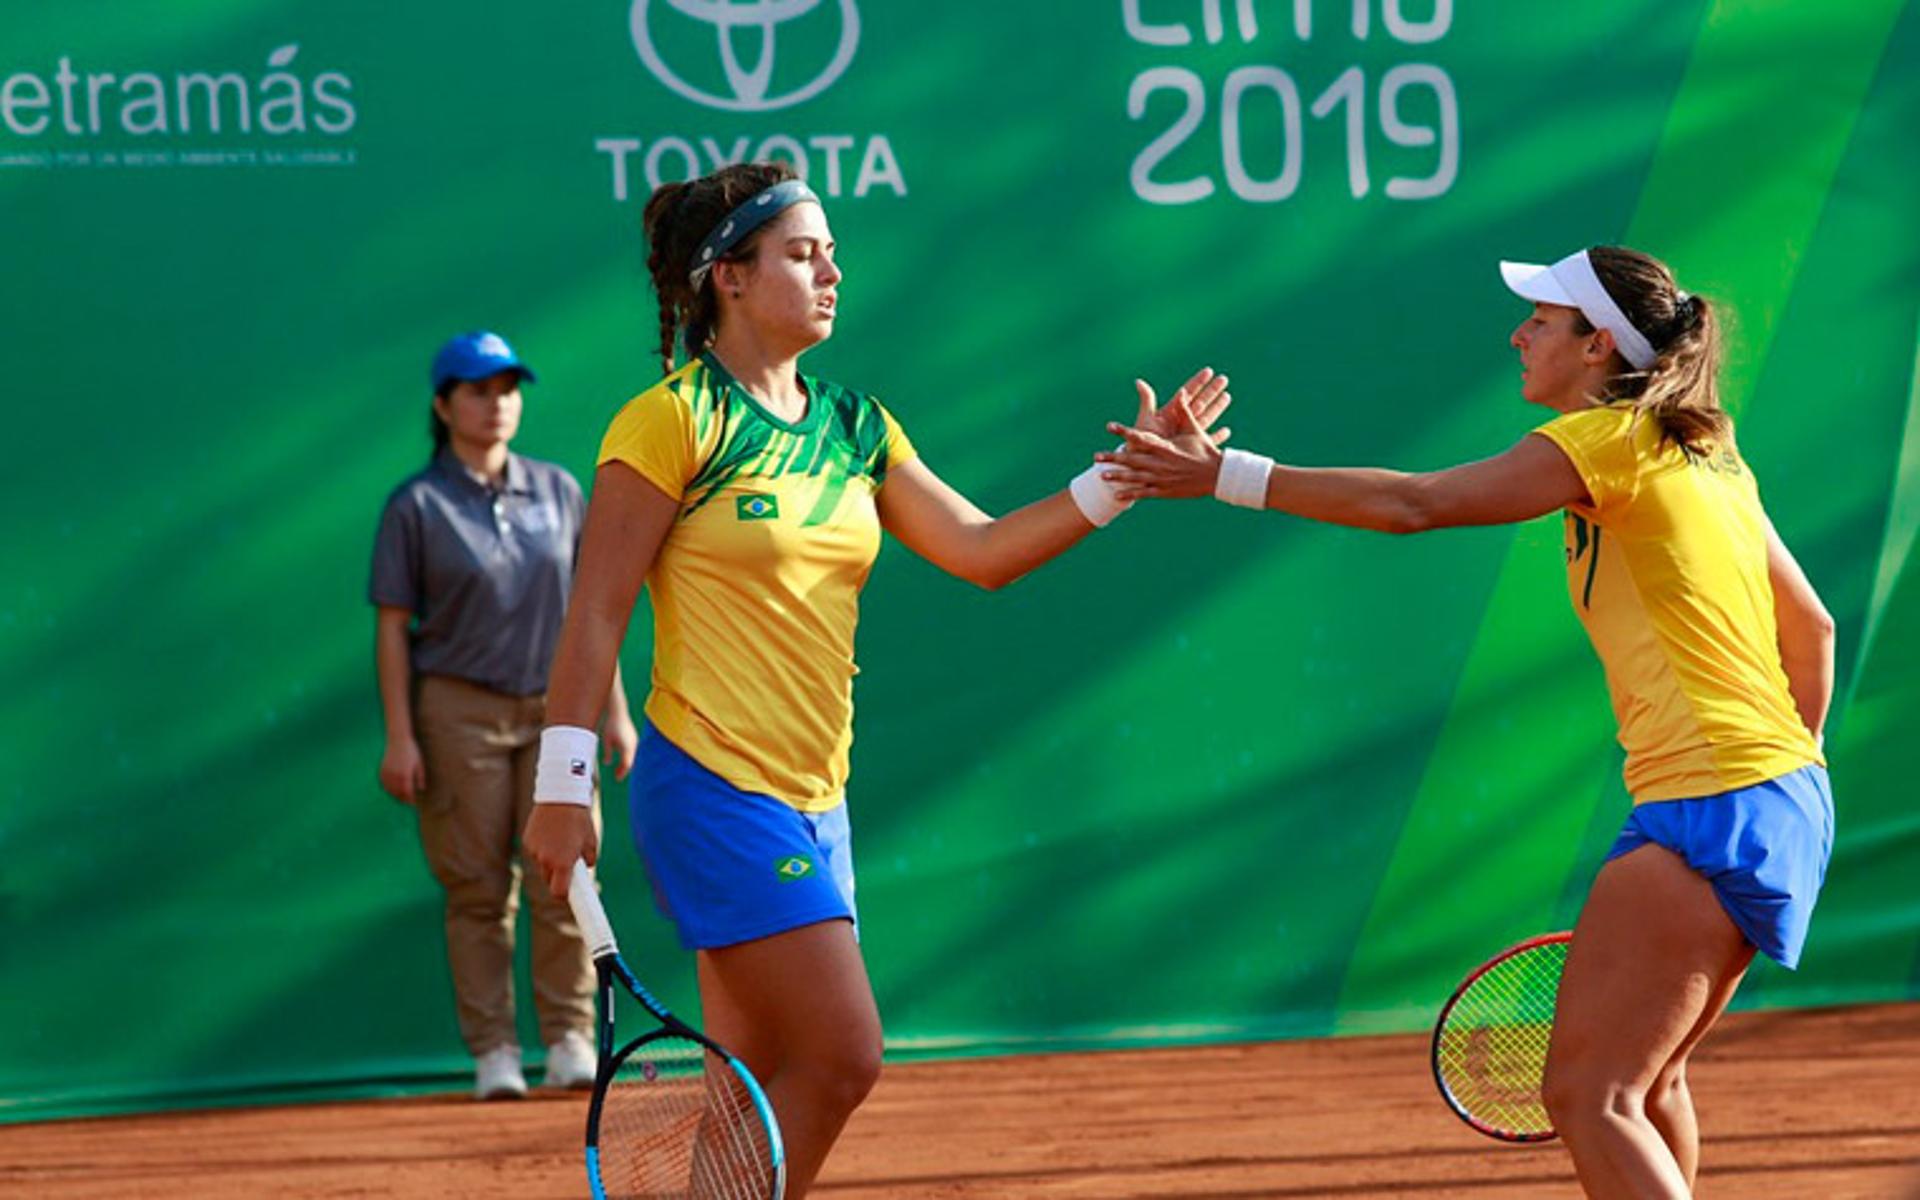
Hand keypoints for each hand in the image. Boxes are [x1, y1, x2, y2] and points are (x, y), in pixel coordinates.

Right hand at [378, 736, 426, 804]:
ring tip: (402, 798)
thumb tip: (421, 789)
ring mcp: (387, 774)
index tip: (414, 803)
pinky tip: (393, 790)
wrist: (398, 740)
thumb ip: (420, 777)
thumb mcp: (419, 764)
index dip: (410, 800)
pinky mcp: (382, 771)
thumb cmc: (412, 751)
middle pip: (398, 793)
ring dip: (396, 795)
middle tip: (409, 802)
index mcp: (405, 775)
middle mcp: (394, 776)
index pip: (407, 793)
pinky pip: (384, 784)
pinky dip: (388, 789)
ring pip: (390, 790)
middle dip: (404, 799)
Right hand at [523, 804, 597, 899]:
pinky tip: (551, 834)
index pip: (558, 892)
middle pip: (549, 880)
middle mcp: (545, 860)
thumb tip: (587, 868)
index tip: (570, 895)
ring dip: (550, 861)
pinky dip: (542, 849)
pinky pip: (535, 852)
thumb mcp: (591, 841)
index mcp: (562, 863)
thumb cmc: (579, 819)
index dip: (565, 896)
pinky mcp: (527, 841)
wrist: (561, 796)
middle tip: (569, 865)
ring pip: (541, 865)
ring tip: (561, 842)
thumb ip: (589, 860)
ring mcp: (534, 851)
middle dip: (557, 877)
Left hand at [602, 711, 638, 781]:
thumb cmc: (611, 725)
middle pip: (630, 762)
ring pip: (631, 757)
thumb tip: (607, 763)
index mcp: (627, 747)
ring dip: (625, 764)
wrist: (619, 711)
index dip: (622, 773)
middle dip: (623, 770)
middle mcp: (633, 745)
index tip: (617, 779)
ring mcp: (635, 741)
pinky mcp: (634, 738)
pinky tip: (620, 760)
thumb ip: (607, 753)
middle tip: (616, 777)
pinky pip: (631, 752)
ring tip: (617, 770)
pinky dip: (627, 758)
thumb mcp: (606, 740)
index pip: (627, 765)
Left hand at [1095, 392, 1227, 500]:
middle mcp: (1161, 464)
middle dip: (1113, 458)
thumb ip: (1184, 411)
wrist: (1217, 475)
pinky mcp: (1165, 491)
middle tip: (1096, 456)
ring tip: (1101, 475)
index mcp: (1166, 447)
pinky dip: (1130, 493)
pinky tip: (1117, 494)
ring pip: (1135, 478)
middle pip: (1132, 460)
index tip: (1110, 426)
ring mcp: (1162, 479)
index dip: (1124, 432)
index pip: (1141, 437)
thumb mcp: (1194, 429)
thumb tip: (1181, 392)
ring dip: (1118, 476)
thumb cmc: (1205, 450)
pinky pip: (1144, 493)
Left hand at [1135, 367, 1232, 442]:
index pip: (1187, 394)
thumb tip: (1139, 381)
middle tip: (1224, 378)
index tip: (1209, 371)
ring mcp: (1186, 436)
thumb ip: (1147, 401)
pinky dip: (1217, 436)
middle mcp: (1179, 423)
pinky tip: (1227, 431)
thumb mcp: (1146, 421)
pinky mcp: (1190, 450)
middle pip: (1199, 403)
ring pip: (1206, 418)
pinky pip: (1206, 440)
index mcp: (1170, 414)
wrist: (1143, 466)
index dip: (1197, 382)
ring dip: (1217, 408)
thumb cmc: (1139, 444)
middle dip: (1211, 391)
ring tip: (1228, 396)